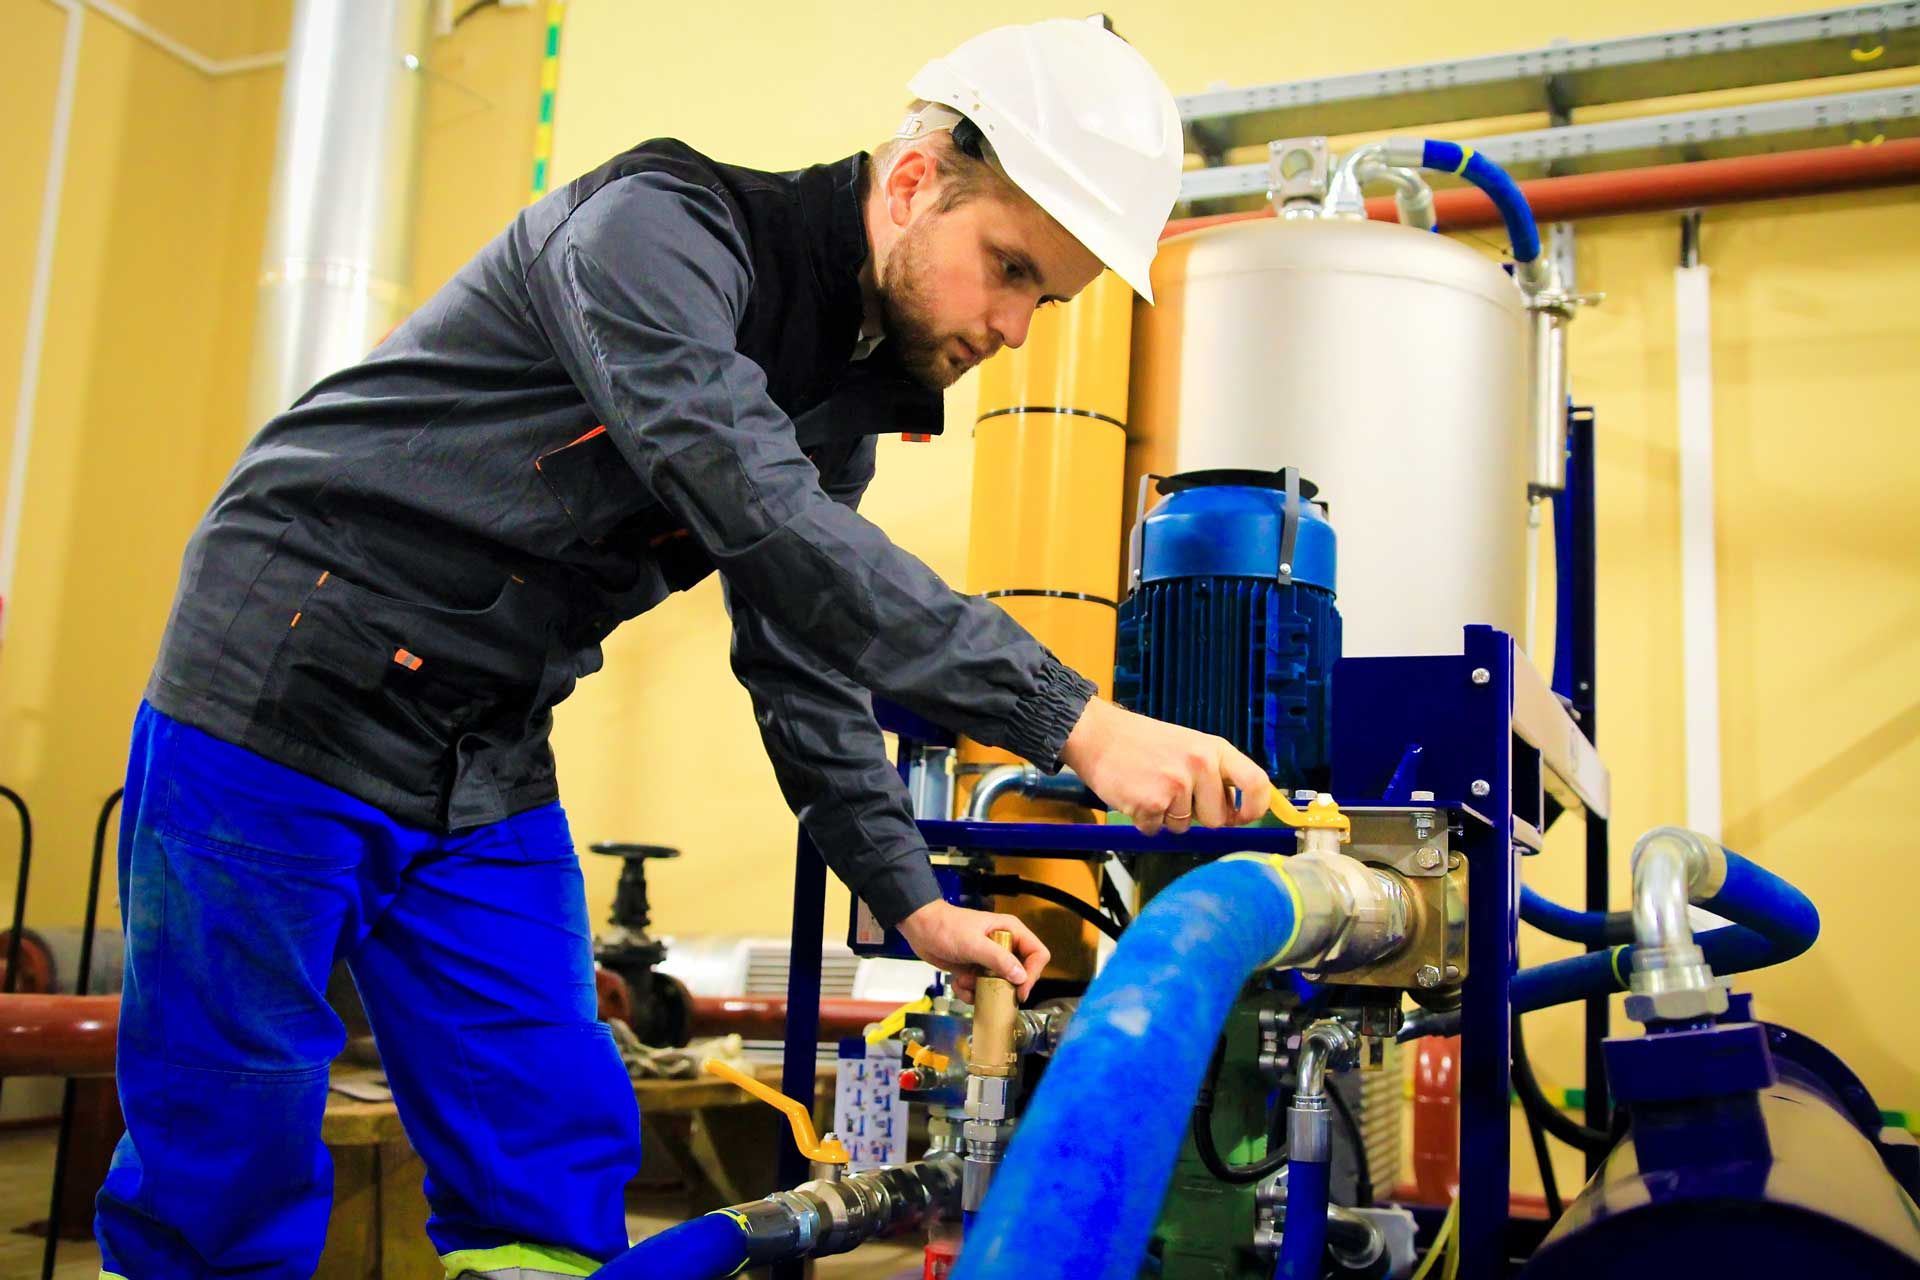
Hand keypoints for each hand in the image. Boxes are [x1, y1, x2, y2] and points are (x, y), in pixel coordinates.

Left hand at [896, 899, 1049, 1002]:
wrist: (919, 928)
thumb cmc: (946, 928)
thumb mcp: (973, 944)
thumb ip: (999, 960)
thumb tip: (1021, 977)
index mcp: (1011, 931)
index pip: (1037, 954)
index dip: (1033, 974)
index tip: (1020, 991)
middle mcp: (1004, 945)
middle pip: (1021, 974)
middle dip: (1003, 986)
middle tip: (989, 990)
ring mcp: (989, 959)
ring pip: (1000, 986)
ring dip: (983, 991)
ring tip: (966, 981)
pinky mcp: (975, 970)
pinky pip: (982, 989)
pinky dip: (970, 992)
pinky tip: (958, 983)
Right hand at [1060, 697, 1270, 835]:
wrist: (1097, 735)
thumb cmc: (1143, 743)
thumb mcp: (1189, 745)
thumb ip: (1215, 775)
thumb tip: (1235, 813)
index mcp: (1214, 749)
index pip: (1257, 782)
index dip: (1256, 808)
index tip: (1244, 818)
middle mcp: (1200, 765)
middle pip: (1218, 819)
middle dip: (1198, 816)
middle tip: (1174, 793)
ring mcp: (1176, 784)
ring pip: (1185, 827)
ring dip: (1167, 817)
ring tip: (1150, 787)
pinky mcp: (1151, 802)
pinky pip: (1157, 830)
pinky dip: (1145, 820)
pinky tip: (1135, 795)